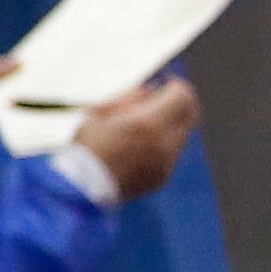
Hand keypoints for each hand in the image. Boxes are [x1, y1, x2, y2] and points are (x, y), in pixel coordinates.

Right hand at [76, 74, 199, 198]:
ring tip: (141, 128)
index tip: (164, 83)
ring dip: (168, 125)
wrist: (81, 188)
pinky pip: (170, 155)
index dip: (175, 85)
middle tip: (162, 100)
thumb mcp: (100, 111)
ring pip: (181, 134)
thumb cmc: (86, 146)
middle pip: (189, 114)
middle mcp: (163, 143)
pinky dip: (160, 146)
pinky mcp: (162, 177)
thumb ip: (131, 97)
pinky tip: (138, 149)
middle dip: (178, 103)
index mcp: (147, 123)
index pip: (182, 95)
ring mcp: (165, 163)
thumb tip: (151, 90)